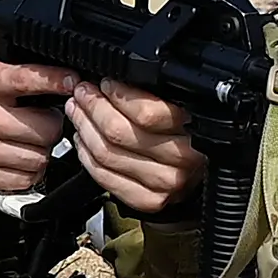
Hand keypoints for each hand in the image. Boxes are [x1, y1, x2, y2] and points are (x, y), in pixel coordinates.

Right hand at [0, 55, 76, 194]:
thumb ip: (9, 69)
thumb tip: (51, 72)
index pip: (28, 79)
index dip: (57, 80)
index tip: (73, 82)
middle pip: (44, 128)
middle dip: (52, 124)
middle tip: (44, 120)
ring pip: (38, 158)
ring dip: (41, 151)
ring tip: (29, 141)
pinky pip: (22, 180)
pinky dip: (27, 171)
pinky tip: (17, 159)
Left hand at [68, 79, 205, 215]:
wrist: (199, 180)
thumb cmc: (188, 137)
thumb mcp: (184, 109)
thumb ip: (158, 96)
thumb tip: (119, 77)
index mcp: (195, 127)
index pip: (147, 112)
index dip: (119, 95)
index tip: (106, 83)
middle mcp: (183, 158)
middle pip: (119, 132)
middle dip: (93, 106)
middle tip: (83, 93)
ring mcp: (165, 183)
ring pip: (108, 153)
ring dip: (84, 127)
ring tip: (78, 111)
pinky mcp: (147, 200)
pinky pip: (104, 176)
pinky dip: (86, 155)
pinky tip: (83, 141)